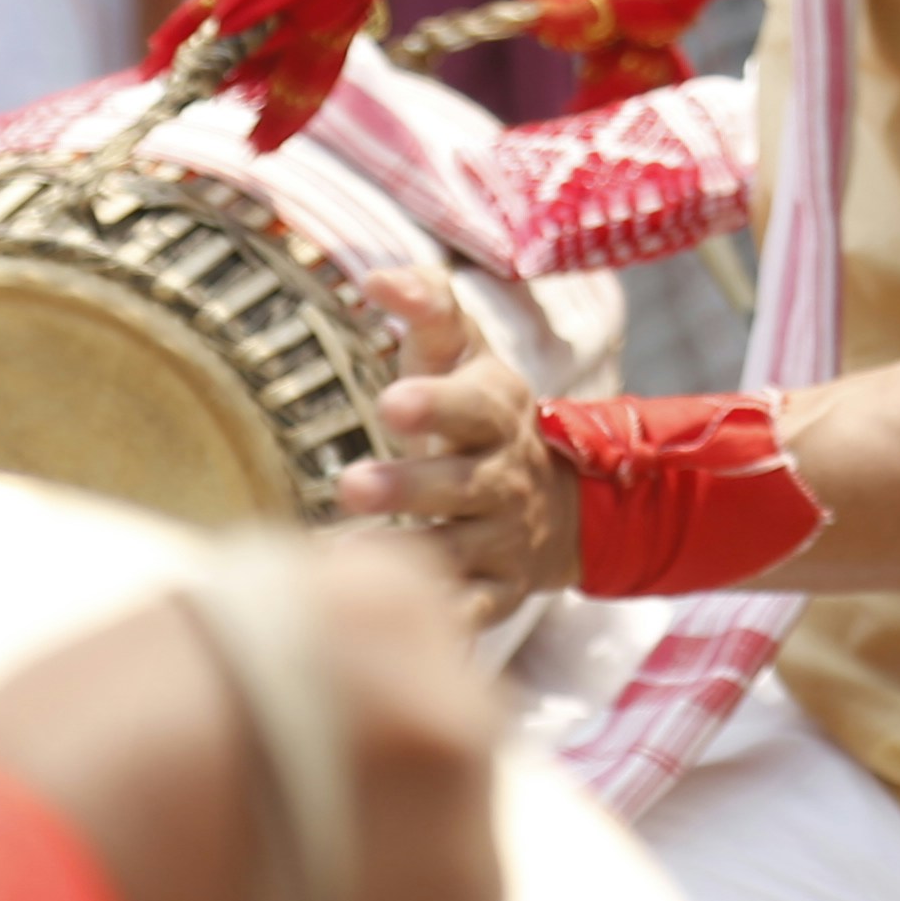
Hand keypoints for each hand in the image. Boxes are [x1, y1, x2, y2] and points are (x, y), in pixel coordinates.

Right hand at [0, 539, 508, 900]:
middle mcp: (447, 735)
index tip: (281, 728)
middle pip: (436, 750)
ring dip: (375, 898)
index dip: (337, 676)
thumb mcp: (139, 654)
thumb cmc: (21, 799)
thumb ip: (247, 651)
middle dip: (367, 789)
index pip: (406, 611)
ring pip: (445, 878)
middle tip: (256, 849)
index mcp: (371, 619)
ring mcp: (463, 883)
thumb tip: (286, 680)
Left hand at [338, 279, 578, 620]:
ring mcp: (502, 540)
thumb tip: (376, 277)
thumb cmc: (479, 418)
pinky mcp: (498, 594)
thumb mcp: (465, 356)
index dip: (438, 404)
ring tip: (338, 560)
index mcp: (497, 413)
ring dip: (406, 559)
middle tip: (350, 485)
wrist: (561, 506)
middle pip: (462, 484)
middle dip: (409, 486)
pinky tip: (379, 623)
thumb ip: (427, 308)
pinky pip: (466, 615)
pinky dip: (431, 623)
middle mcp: (504, 479)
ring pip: (457, 553)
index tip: (393, 401)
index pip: (474, 406)